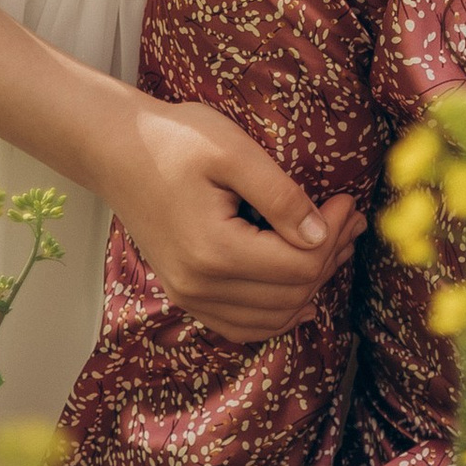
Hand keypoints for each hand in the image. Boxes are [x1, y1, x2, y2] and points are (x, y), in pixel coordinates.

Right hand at [102, 99, 363, 343]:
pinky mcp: (185, 293)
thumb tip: (321, 235)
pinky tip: (301, 297)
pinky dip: (276, 315)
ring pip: (271, 317)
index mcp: (214, 251)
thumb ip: (281, 196)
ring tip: (334, 245)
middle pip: (291, 294)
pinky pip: (241, 325)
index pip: (300, 265)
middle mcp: (199, 285)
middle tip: (350, 218)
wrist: (116, 149)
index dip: (334, 235)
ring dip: (310, 286)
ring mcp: (189, 296)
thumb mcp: (233, 151)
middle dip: (330, 257)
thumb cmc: (174, 139)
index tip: (347, 200)